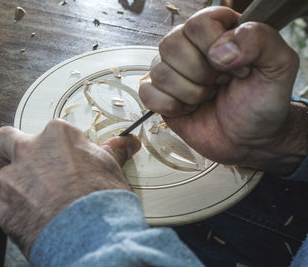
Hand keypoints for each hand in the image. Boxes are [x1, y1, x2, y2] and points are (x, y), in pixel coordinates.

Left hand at [0, 120, 140, 257]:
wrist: (90, 237)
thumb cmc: (102, 200)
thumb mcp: (111, 168)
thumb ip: (111, 151)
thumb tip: (127, 143)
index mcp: (56, 135)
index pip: (47, 131)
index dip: (55, 147)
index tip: (64, 158)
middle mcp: (28, 152)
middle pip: (4, 141)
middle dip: (9, 149)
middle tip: (29, 165)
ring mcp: (12, 180)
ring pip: (6, 177)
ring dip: (19, 186)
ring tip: (43, 202)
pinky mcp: (3, 208)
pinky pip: (6, 205)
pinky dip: (19, 211)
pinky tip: (38, 219)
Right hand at [139, 7, 307, 173]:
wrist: (249, 140)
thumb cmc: (262, 103)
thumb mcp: (279, 66)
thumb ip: (260, 40)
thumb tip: (219, 50)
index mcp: (217, 30)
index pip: (198, 24)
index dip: (214, 49)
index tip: (236, 68)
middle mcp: (190, 46)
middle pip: (170, 45)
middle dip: (200, 74)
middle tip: (220, 84)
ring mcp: (172, 71)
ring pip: (159, 72)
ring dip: (190, 93)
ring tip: (207, 97)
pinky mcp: (161, 95)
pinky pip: (147, 94)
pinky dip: (170, 106)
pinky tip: (188, 108)